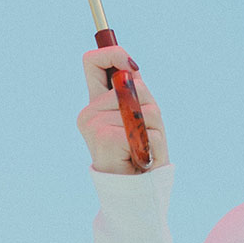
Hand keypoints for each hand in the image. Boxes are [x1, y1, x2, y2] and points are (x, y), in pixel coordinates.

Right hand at [77, 45, 168, 173]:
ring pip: (144, 108)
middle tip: (143, 133)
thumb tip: (130, 70)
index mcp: (96, 102)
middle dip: (150, 107)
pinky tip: (140, 156)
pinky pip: (144, 129)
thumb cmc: (139, 151)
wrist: (133, 189)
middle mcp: (89, 110)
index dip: (113, 54)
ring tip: (143, 147)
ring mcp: (92, 122)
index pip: (93, 61)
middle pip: (134, 86)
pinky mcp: (102, 135)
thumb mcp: (138, 116)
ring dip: (154, 129)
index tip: (131, 66)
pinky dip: (152, 143)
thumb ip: (134, 92)